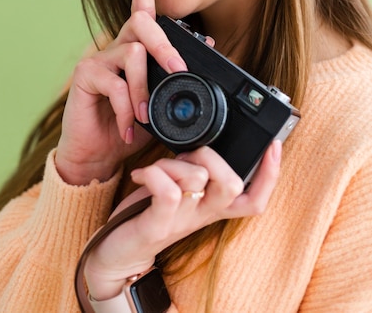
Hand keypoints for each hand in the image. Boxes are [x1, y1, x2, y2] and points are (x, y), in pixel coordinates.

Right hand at [55, 0, 187, 184]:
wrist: (98, 155)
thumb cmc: (129, 125)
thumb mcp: (159, 100)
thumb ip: (175, 73)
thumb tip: (208, 42)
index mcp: (134, 47)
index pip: (140, 7)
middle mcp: (116, 46)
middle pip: (141, 23)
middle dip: (166, 45)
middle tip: (178, 68)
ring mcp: (98, 60)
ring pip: (133, 53)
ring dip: (145, 88)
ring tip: (144, 116)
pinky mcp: (85, 77)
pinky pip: (116, 83)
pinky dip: (127, 108)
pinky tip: (127, 126)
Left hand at [84, 140, 281, 299]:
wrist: (118, 251)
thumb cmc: (149, 211)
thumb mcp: (180, 188)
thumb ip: (196, 170)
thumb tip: (205, 142)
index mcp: (212, 206)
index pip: (255, 199)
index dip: (271, 175)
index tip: (275, 145)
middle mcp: (203, 215)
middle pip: (234, 187)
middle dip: (212, 157)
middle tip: (186, 156)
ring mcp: (182, 222)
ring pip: (198, 180)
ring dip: (174, 162)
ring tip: (157, 167)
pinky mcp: (157, 226)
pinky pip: (168, 192)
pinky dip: (154, 173)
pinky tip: (141, 174)